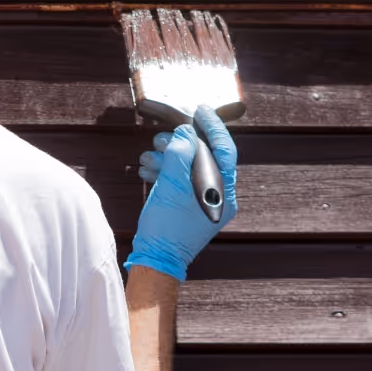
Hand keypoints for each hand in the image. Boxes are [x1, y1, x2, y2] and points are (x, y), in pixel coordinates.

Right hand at [126, 105, 237, 280]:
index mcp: (223, 191)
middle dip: (181, 144)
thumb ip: (180, 155)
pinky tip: (148, 169)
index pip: (223, 150)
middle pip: (204, 157)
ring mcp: (203, 202)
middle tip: (161, 139)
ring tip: (148, 156)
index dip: (212, 127)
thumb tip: (185, 133)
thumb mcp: (171, 187)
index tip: (200, 110)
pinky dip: (164, 172)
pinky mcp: (187, 207)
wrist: (155, 260)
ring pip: (188, 168)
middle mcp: (218, 196)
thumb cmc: (166, 228)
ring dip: (168, 158)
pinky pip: (180, 181)